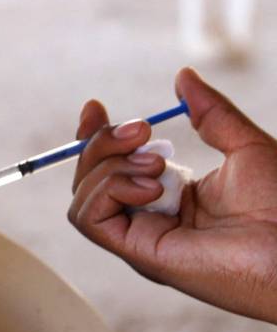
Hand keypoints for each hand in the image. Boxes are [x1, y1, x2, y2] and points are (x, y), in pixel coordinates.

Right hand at [69, 67, 276, 323]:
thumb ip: (211, 113)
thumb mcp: (246, 146)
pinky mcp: (138, 254)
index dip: (95, 135)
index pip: (109, 167)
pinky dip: (109, 190)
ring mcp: (141, 238)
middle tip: (144, 130)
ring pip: (84, 194)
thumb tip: (184, 77)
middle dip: (104, 141)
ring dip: (109, 165)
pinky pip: (90, 218)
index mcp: (169, 198)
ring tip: (158, 164)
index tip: (97, 107)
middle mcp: (148, 219)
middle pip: (90, 174)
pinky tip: (151, 187)